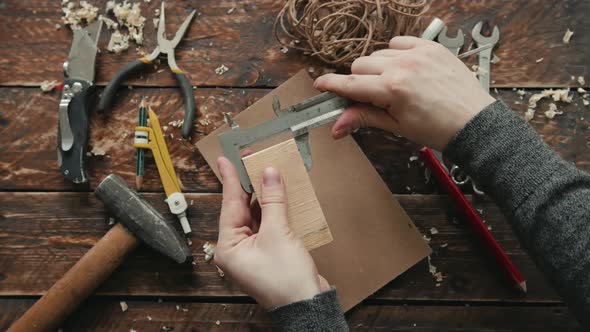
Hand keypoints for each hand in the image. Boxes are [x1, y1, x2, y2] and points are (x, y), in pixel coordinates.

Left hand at [214, 157, 328, 308]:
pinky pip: (268, 225)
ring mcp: (253, 251)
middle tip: (250, 160)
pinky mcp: (268, 252)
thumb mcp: (278, 233)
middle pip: (242, 209)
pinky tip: (279, 194)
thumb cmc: (286, 279)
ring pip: (256, 215)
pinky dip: (274, 210)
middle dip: (249, 185)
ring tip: (265, 171)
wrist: (307, 306)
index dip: (230, 179)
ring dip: (264, 196)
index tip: (225, 159)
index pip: (229, 205)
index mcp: (228, 247)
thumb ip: (273, 200)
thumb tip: (269, 174)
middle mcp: (236, 249)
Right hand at [314, 36, 495, 150]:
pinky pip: (400, 41)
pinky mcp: (431, 47)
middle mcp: (403, 66)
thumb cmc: (437, 129)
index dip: (331, 85)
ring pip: (379, 53)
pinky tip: (405, 68)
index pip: (351, 83)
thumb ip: (363, 119)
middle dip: (360, 80)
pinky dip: (396, 53)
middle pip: (361, 65)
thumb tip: (337, 127)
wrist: (473, 123)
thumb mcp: (396, 127)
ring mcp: (418, 54)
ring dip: (378, 67)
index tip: (320, 84)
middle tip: (371, 96)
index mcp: (392, 89)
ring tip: (394, 84)